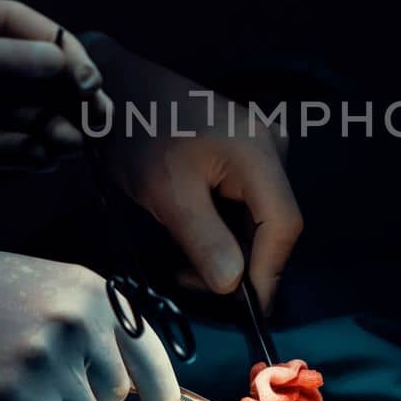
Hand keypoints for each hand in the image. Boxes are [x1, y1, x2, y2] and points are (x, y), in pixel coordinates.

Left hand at [0, 0, 110, 229]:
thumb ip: (3, 63)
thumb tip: (63, 62)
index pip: (15, 24)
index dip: (57, 46)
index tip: (85, 78)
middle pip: (24, 71)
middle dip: (63, 93)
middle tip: (99, 118)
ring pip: (18, 114)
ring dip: (50, 127)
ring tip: (71, 145)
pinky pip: (2, 150)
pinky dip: (29, 153)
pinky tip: (49, 161)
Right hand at [0, 235, 179, 400]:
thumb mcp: (47, 286)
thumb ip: (92, 325)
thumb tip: (131, 387)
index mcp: (94, 290)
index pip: (150, 355)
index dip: (161, 397)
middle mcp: (81, 320)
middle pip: (113, 396)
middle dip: (80, 397)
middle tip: (31, 374)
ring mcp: (49, 355)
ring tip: (9, 382)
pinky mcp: (15, 392)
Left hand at [82, 35, 301, 310]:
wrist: (116, 89)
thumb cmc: (138, 133)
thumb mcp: (165, 192)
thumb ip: (205, 239)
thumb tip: (234, 286)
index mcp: (259, 153)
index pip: (284, 224)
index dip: (268, 271)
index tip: (243, 311)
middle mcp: (271, 150)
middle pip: (275, 224)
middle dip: (242, 265)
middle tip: (194, 285)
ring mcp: (260, 151)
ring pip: (260, 220)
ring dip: (230, 251)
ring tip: (186, 267)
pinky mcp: (244, 157)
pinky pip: (246, 206)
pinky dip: (225, 232)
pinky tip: (195, 242)